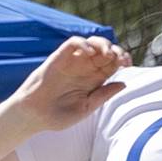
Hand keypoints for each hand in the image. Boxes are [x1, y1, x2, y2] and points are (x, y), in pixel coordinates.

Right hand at [11, 36, 131, 130]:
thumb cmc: (58, 116)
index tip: (128, 64)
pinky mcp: (58, 58)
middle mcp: (85, 69)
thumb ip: (103, 95)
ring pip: (91, 43)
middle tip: (121, 59)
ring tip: (107, 54)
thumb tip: (124, 84)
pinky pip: (72, 44)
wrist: (33, 117)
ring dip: (102, 43)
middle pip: (105, 51)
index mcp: (94, 80)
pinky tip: (89, 53)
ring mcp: (72, 63)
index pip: (113, 64)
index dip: (123, 59)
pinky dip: (83, 43)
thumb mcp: (86, 108)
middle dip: (117, 50)